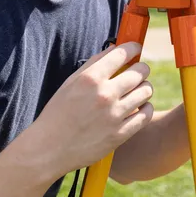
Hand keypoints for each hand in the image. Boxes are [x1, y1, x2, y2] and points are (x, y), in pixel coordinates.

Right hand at [35, 42, 154, 173]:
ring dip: (144, 88)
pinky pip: (146, 114)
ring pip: (146, 91)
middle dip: (141, 69)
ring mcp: (114, 115)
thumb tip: (115, 48)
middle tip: (138, 72)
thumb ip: (93, 64)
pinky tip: (139, 107)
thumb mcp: (71, 83)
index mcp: (90, 78)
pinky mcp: (120, 134)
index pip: (122, 53)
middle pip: (140, 71)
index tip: (135, 48)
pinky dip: (146, 108)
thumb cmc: (58, 113)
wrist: (49, 149)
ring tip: (138, 91)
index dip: (132, 48)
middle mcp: (104, 94)